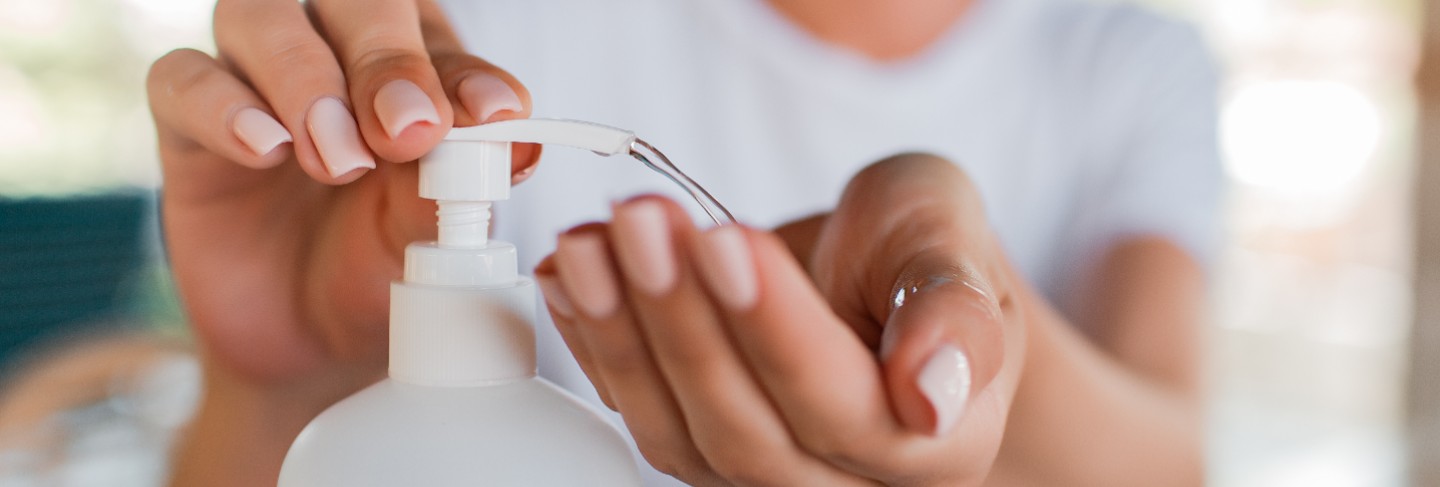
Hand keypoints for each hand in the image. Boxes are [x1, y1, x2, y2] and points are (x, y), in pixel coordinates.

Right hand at [147, 0, 535, 391]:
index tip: (492, 115)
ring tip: (338, 159)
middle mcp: (331, 53)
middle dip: (385, 59)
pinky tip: (265, 150)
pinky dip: (224, 106)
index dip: (460, 68)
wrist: (307, 345)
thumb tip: (518, 142)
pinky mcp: (187, 123)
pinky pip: (182, 79)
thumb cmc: (379, 266)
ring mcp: (254, 80)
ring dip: (305, 80)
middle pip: (350, 1)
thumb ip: (461, 184)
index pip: (434, 33)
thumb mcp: (428, 236)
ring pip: (261, 16)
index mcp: (410, 64)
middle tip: (406, 133)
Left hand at [536, 154, 1025, 485]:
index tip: (725, 239)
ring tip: (590, 241)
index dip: (774, 329)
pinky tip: (570, 276)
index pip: (841, 408)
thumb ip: (954, 307)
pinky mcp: (699, 444)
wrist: (878, 272)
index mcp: (935, 445)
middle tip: (641, 221)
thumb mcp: (951, 237)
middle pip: (747, 433)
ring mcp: (765, 473)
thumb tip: (933, 395)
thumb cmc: (918, 250)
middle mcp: (846, 480)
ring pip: (680, 435)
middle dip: (682, 320)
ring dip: (623, 334)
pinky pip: (639, 414)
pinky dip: (596, 342)